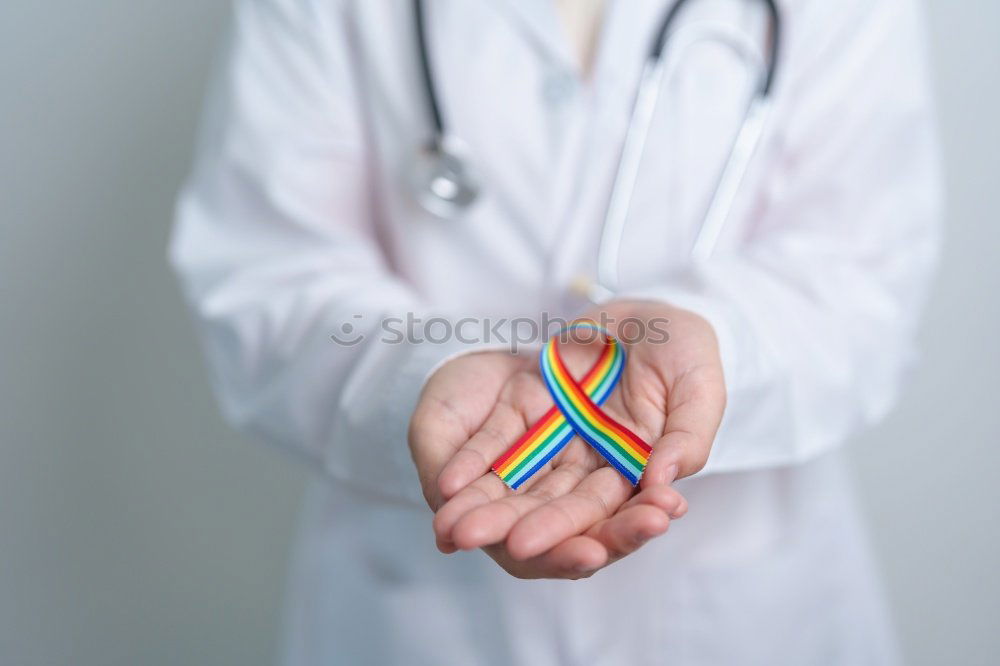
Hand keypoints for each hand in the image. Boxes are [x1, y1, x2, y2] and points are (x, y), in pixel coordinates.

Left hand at [408, 301, 725, 577]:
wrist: (646, 310)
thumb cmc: (685, 349)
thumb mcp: (699, 386)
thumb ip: (689, 436)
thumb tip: (664, 482)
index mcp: (636, 474)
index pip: (609, 515)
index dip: (583, 533)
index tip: (560, 550)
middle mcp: (591, 469)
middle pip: (555, 509)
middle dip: (523, 531)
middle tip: (487, 544)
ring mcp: (557, 443)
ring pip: (519, 486)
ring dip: (487, 510)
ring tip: (453, 531)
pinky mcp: (527, 412)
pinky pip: (497, 444)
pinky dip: (473, 463)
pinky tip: (447, 485)